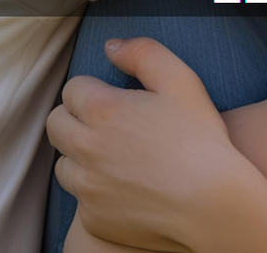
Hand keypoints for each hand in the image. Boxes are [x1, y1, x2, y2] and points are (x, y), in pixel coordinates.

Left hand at [48, 38, 246, 251]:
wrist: (210, 201)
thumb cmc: (198, 137)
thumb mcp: (180, 80)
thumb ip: (142, 53)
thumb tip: (110, 47)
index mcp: (103, 110)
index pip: (72, 89)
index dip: (92, 88)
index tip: (113, 96)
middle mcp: (85, 148)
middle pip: (56, 125)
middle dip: (75, 117)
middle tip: (107, 122)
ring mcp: (87, 187)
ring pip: (64, 164)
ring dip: (80, 155)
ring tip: (114, 154)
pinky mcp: (93, 218)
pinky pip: (80, 199)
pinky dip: (95, 190)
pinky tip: (124, 185)